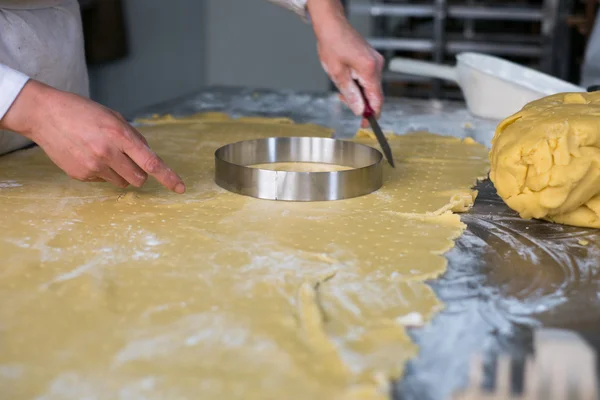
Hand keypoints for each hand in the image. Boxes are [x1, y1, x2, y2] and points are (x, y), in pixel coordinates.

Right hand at [0, 80, 184, 192]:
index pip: (151, 162)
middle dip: (140, 172)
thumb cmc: (83, 112)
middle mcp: (108, 153)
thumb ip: (134, 138)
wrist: (44, 114)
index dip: (168, 177)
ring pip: (123, 182)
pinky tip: (88, 155)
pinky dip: (103, 172)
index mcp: (120, 135)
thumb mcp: (114, 117)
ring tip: (104, 154)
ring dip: (121, 173)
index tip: (180, 188)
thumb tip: (149, 157)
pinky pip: (103, 181)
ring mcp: (93, 166)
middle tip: (128, 159)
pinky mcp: (80, 175)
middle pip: (140, 179)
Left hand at [307, 0, 383, 125]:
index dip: (372, 115)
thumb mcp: (337, 74)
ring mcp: (376, 62)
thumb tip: (360, 111)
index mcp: (370, 70)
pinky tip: (347, 79)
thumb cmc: (332, 45)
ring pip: (371, 87)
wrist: (332, 25)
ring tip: (342, 87)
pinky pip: (369, 78)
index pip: (377, 100)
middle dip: (362, 103)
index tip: (365, 124)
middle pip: (375, 94)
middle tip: (344, 101)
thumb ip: (350, 94)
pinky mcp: (372, 59)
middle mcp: (377, 66)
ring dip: (359, 93)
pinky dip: (359, 84)